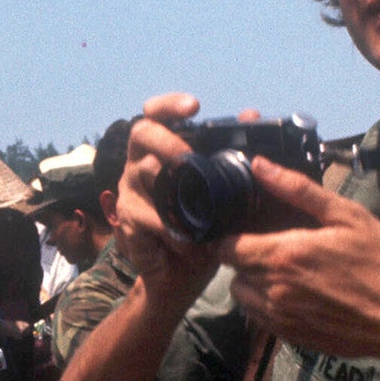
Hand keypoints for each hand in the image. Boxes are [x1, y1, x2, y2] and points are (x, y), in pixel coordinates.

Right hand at [111, 93, 222, 306]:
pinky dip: (174, 231)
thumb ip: (235, 155)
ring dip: (176, 194)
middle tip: (190, 157)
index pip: (155, 115)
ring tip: (202, 215)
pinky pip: (149, 216)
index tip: (194, 106)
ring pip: (145, 172)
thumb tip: (252, 116)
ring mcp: (130, 189)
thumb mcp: (225, 192)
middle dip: (167, 141)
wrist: (182, 275)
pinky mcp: (127, 218)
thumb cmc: (204, 227)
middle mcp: (140, 163)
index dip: (169, 105)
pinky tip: (191, 244)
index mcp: (161, 150)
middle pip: (142, 133)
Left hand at [218, 157, 379, 380]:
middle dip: (246, 256)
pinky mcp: (292, 337)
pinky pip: (260, 318)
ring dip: (253, 281)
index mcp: (283, 256)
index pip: (226, 247)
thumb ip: (297, 190)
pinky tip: (297, 292)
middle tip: (275, 245)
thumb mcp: (347, 216)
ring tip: (285, 269)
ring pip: (243, 296)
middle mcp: (273, 290)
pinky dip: (267, 303)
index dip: (231, 235)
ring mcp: (281, 318)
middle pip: (233, 271)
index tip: (249, 227)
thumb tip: (259, 165)